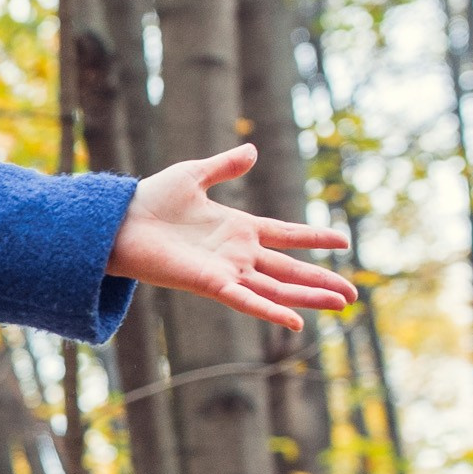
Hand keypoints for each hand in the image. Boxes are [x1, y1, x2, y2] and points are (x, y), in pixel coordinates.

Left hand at [107, 143, 355, 329]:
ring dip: (308, 297)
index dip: (314, 238)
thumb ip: (224, 166)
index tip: (344, 241)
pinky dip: (271, 312)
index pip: (286, 235)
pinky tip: (296, 322)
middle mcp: (237, 254)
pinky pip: (247, 301)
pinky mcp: (210, 284)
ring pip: (277, 289)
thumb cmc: (150, 200)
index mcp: (238, 228)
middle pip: (289, 270)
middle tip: (353, 294)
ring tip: (341, 304)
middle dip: (321, 281)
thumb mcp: (193, 176)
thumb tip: (252, 151)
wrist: (119, 222)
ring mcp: (227, 271)